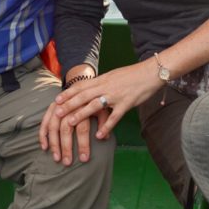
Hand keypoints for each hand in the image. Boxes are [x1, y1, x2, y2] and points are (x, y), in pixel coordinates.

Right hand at [40, 99, 110, 165]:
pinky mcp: (51, 107)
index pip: (82, 128)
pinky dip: (43, 134)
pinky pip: (44, 121)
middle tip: (67, 162)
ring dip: (54, 143)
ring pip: (53, 126)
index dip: (83, 144)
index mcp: (83, 107)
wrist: (82, 83)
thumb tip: (104, 137)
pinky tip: (44, 147)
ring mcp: (58, 106)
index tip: (84, 159)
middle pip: (66, 128)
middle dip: (66, 147)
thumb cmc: (94, 100)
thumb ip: (104, 121)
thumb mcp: (102, 108)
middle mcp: (69, 106)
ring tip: (56, 158)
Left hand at [49, 60, 163, 146]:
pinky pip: (115, 116)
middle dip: (69, 104)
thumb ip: (102, 83)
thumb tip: (90, 89)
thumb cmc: (132, 75)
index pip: (82, 86)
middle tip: (57, 113)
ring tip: (71, 123)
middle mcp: (107, 86)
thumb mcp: (113, 76)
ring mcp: (116, 95)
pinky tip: (99, 135)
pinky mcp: (127, 103)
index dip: (68, 93)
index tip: (57, 100)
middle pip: (84, 95)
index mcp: (103, 79)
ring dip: (82, 114)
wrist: (151, 72)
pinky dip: (106, 126)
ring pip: (95, 105)